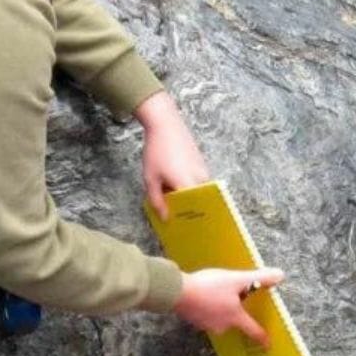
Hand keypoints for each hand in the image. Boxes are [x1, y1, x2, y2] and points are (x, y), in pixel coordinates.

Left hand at [136, 91, 209, 219]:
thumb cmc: (157, 150)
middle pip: (199, 204)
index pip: (193, 211)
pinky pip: (200, 184)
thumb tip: (166, 218)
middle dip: (190, 213)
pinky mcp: (203, 167)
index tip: (184, 232)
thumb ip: (157, 200)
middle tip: (180, 223)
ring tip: (177, 207)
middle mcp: (202, 180)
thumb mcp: (151, 177)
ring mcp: (205, 173)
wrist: (166, 124)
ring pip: (200, 194)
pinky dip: (191, 190)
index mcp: (188, 184)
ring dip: (190, 201)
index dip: (188, 222)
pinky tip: (179, 192)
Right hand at [173, 267, 283, 345]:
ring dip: (221, 308)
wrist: (176, 292)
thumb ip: (259, 278)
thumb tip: (280, 276)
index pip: (253, 331)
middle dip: (236, 312)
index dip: (262, 338)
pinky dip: (209, 307)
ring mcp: (206, 325)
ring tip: (218, 293)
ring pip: (220, 317)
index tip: (268, 345)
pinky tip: (205, 296)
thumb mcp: (237, 279)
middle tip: (236, 299)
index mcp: (235, 318)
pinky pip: (207, 314)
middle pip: (235, 321)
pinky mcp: (193, 320)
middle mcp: (222, 326)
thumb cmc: (209, 287)